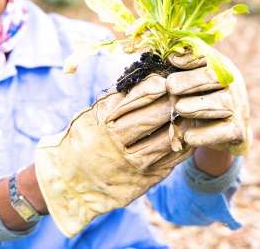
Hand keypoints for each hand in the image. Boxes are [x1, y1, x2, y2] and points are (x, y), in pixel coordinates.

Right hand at [34, 73, 191, 236]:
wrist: (68, 182)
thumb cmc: (83, 140)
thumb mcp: (91, 116)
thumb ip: (116, 100)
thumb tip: (146, 77)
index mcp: (102, 124)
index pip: (133, 101)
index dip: (152, 89)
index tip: (165, 79)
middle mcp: (115, 144)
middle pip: (151, 119)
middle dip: (170, 103)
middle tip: (183, 91)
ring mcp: (130, 165)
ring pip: (164, 140)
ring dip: (181, 125)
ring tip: (191, 111)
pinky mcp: (142, 181)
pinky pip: (169, 161)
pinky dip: (181, 147)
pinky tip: (189, 136)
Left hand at [166, 51, 250, 155]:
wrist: (226, 133)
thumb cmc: (201, 100)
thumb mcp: (193, 81)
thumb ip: (182, 67)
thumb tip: (168, 56)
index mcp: (221, 67)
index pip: (207, 56)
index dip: (190, 57)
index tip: (171, 60)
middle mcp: (233, 84)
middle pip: (213, 77)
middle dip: (190, 80)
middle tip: (170, 86)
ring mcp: (238, 108)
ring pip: (219, 103)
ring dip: (197, 106)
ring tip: (179, 108)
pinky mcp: (238, 132)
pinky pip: (221, 132)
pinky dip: (204, 135)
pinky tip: (187, 137)